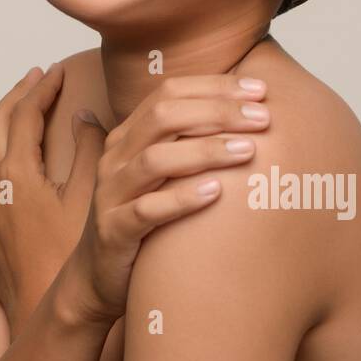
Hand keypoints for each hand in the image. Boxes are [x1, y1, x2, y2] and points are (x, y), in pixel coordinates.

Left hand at [0, 64, 86, 334]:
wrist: (39, 304)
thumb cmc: (68, 258)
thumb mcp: (89, 198)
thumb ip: (90, 151)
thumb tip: (85, 116)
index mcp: (16, 171)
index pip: (26, 111)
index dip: (44, 86)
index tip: (59, 71)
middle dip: (19, 93)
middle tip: (39, 78)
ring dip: (3, 121)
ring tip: (24, 109)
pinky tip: (7, 156)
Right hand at [58, 73, 268, 325]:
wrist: (99, 273)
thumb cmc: (144, 216)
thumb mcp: (163, 172)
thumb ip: (189, 140)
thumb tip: (244, 110)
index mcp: (128, 135)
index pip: (169, 92)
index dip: (214, 87)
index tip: (260, 90)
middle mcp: (117, 157)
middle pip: (163, 117)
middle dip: (216, 111)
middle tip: (262, 118)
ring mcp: (112, 193)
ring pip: (155, 159)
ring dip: (205, 151)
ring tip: (247, 150)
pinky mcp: (114, 230)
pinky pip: (147, 210)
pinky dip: (181, 198)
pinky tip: (215, 192)